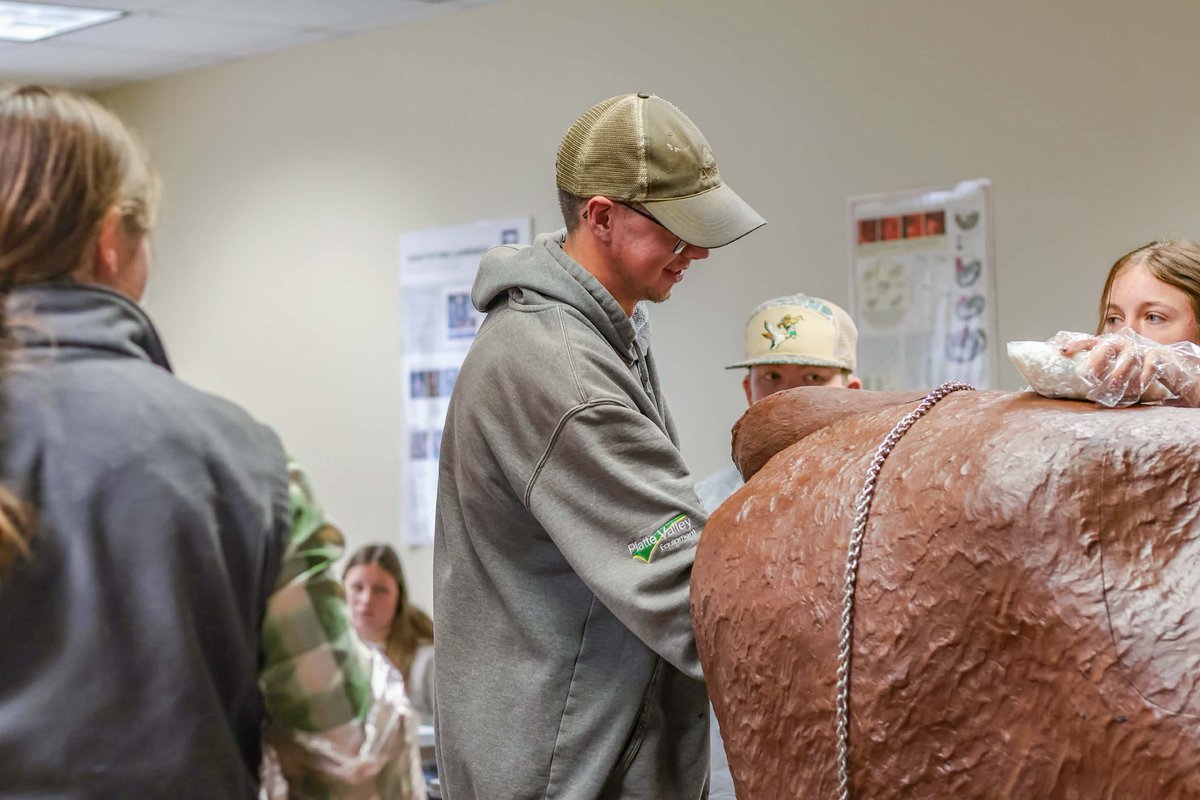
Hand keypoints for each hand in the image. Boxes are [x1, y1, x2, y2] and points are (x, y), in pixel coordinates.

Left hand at [1055, 329, 1199, 406]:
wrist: (1166, 365)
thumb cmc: (1134, 369)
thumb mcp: (1116, 371)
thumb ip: (1101, 378)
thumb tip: (1084, 399)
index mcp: (1109, 345)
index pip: (1090, 341)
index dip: (1077, 344)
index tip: (1063, 351)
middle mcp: (1123, 344)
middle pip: (1108, 345)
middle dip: (1097, 359)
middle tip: (1089, 375)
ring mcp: (1140, 348)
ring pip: (1128, 356)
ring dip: (1120, 371)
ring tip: (1112, 385)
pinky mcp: (1157, 355)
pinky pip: (1149, 364)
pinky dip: (1144, 375)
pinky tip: (1140, 385)